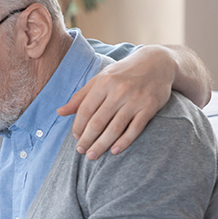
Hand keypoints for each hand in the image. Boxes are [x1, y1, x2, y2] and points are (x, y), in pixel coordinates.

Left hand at [57, 45, 176, 159]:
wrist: (157, 63)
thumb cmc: (123, 73)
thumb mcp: (100, 79)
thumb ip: (80, 96)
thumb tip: (60, 112)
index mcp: (104, 82)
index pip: (85, 110)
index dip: (78, 126)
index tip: (75, 137)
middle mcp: (119, 91)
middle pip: (98, 122)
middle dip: (87, 139)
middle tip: (81, 151)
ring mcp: (135, 100)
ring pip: (114, 128)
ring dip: (101, 145)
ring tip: (93, 155)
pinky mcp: (149, 107)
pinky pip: (134, 129)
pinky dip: (124, 142)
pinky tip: (114, 151)